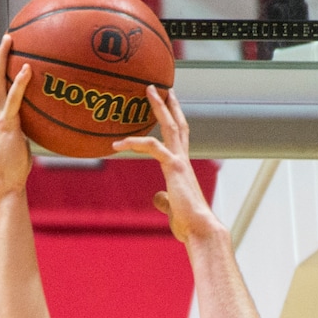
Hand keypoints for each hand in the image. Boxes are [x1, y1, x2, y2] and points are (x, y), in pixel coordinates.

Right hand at [0, 25, 32, 203]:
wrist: (6, 180)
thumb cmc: (13, 163)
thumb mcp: (16, 138)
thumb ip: (20, 124)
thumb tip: (34, 118)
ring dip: (1, 57)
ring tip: (7, 37)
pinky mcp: (7, 123)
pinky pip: (14, 99)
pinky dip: (20, 83)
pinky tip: (27, 69)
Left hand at [112, 87, 221, 243]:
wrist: (200, 229)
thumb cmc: (188, 224)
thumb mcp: (172, 209)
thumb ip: (164, 200)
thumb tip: (157, 197)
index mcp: (183, 168)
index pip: (179, 139)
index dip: (173, 121)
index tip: (168, 107)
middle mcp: (183, 160)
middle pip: (177, 125)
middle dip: (168, 105)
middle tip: (160, 88)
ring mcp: (180, 162)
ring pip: (169, 126)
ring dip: (158, 107)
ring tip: (148, 90)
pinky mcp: (174, 167)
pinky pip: (152, 146)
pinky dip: (134, 142)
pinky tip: (117, 144)